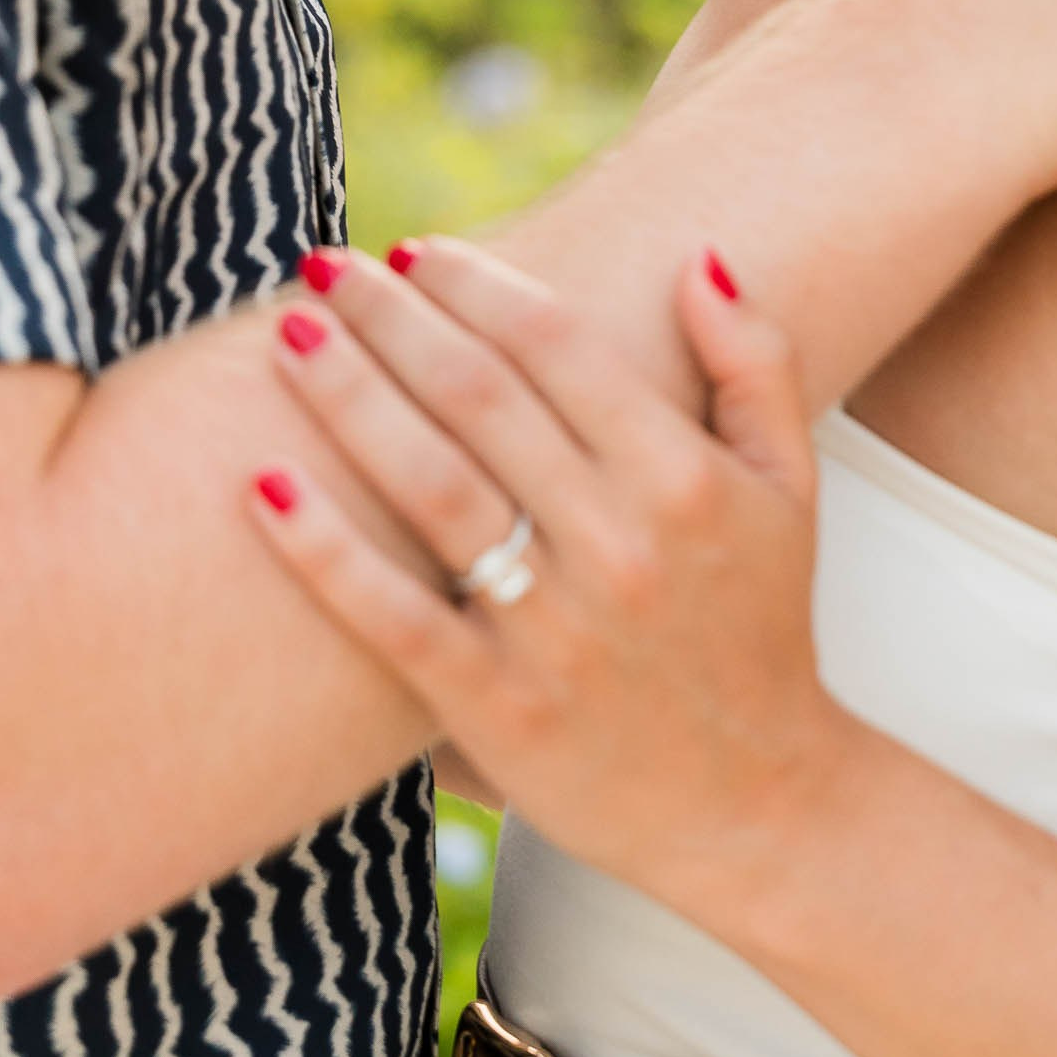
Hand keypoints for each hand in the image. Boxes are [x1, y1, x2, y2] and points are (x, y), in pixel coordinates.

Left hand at [251, 241, 844, 912]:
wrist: (760, 807)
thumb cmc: (761, 625)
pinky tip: (264, 486)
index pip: (559, 347)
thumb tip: (697, 257)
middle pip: (480, 399)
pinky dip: (324, 552)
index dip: (479, 286)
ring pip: (432, 487)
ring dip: (350, 400)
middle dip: (393, 318)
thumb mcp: (791, 485)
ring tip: (290, 337)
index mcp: (683, 478)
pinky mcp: (498, 711)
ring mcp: (554, 631)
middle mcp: (620, 544)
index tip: (417, 248)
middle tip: (325, 264)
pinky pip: (392, 618)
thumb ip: (755, 362)